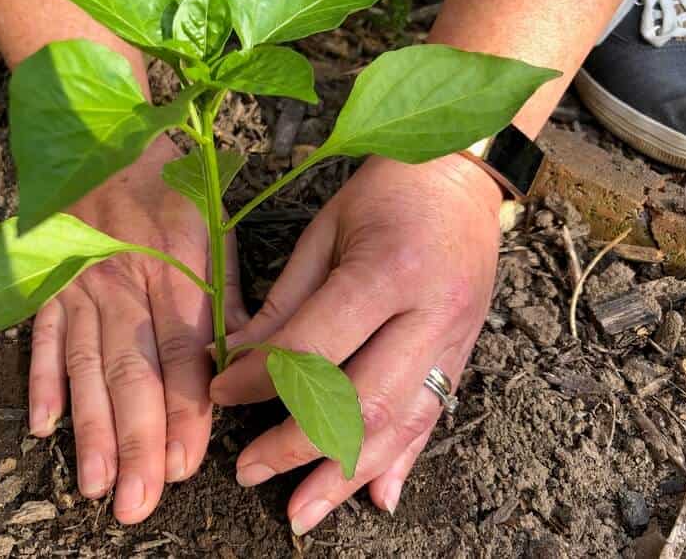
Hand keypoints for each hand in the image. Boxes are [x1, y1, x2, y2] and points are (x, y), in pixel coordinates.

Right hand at [27, 135, 246, 523]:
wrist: (106, 139)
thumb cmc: (171, 187)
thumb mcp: (214, 228)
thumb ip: (229, 294)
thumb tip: (251, 357)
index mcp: (174, 268)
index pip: (181, 351)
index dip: (183, 408)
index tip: (185, 463)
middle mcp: (124, 282)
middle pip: (130, 369)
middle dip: (135, 439)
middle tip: (138, 500)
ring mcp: (80, 284)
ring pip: (84, 364)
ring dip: (90, 426)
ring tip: (95, 484)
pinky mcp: (48, 282)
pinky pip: (40, 334)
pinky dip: (39, 380)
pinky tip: (43, 427)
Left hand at [210, 153, 502, 533]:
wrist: (462, 173)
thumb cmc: (385, 190)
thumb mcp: (325, 231)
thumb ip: (285, 302)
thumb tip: (236, 358)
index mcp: (388, 271)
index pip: (314, 347)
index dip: (260, 379)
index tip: (220, 393)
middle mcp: (430, 314)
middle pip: (362, 403)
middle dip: (298, 447)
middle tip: (249, 472)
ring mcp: (456, 339)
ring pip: (400, 425)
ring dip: (347, 476)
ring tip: (302, 512)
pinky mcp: (465, 352)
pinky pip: (433, 417)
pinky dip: (403, 461)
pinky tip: (376, 497)